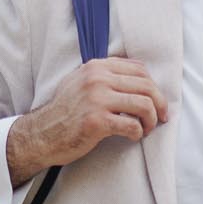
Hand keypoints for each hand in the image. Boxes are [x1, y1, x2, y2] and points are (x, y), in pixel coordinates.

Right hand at [7, 57, 168, 184]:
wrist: (41, 134)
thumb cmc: (64, 112)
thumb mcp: (80, 82)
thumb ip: (104, 75)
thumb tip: (139, 77)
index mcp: (96, 67)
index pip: (139, 69)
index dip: (154, 86)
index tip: (157, 101)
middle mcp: (97, 79)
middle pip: (146, 86)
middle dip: (160, 104)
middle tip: (161, 117)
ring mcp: (96, 99)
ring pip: (144, 104)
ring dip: (152, 120)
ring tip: (147, 128)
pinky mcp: (96, 121)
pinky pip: (132, 125)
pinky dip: (138, 133)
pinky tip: (133, 136)